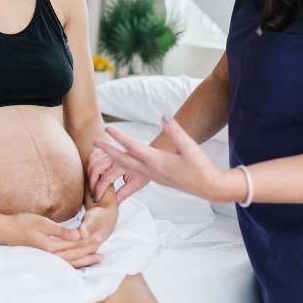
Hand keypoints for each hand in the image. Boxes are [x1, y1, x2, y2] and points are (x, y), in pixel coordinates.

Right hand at [0, 212, 103, 267]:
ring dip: (84, 259)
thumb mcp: (41, 222)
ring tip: (98, 257)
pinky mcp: (43, 258)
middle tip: (101, 244)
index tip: (99, 235)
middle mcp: (49, 256)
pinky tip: (79, 261)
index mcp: (50, 247)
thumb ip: (60, 230)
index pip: (74, 245)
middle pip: (74, 255)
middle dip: (89, 250)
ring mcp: (45, 259)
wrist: (2, 231)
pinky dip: (74, 262)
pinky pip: (62, 263)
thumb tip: (79, 235)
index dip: (88, 241)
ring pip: (70, 262)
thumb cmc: (20, 223)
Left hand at [49, 205, 116, 267]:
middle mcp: (90, 250)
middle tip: (48, 257)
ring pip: (74, 259)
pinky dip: (66, 258)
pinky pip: (74, 257)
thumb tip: (82, 234)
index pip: (78, 250)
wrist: (106, 219)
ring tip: (49, 259)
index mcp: (93, 244)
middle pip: (75, 256)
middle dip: (62, 257)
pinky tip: (56, 259)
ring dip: (63, 259)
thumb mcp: (94, 219)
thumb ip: (88, 227)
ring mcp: (87, 251)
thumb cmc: (99, 217)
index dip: (66, 252)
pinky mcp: (83, 250)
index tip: (54, 252)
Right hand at [87, 140, 149, 203]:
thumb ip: (124, 193)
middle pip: (96, 169)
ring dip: (90, 175)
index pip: (106, 178)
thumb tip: (114, 202)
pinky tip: (92, 174)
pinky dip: (90, 165)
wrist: (145, 158)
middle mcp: (114, 157)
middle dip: (92, 183)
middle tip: (93, 194)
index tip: (97, 198)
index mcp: (122, 165)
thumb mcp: (136, 184)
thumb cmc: (142, 170)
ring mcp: (108, 153)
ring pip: (92, 163)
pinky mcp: (105, 151)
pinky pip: (93, 157)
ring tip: (92, 186)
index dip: (99, 189)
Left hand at [93, 115, 222, 201]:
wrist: (208, 187)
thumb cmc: (200, 166)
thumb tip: (164, 116)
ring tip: (103, 151)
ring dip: (113, 159)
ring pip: (127, 168)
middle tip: (94, 141)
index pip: (133, 146)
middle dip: (108, 150)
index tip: (108, 128)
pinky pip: (133, 173)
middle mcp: (151, 170)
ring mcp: (153, 176)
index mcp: (157, 161)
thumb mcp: (189, 146)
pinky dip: (123, 168)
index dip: (119, 137)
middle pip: (123, 160)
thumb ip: (175, 131)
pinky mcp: (156, 179)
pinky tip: (120, 165)